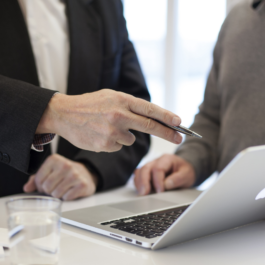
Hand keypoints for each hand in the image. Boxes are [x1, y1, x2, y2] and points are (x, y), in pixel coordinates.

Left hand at [23, 154, 96, 200]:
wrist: (86, 174)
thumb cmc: (64, 174)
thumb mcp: (50, 171)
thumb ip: (36, 179)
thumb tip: (27, 188)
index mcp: (54, 159)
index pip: (38, 179)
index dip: (40, 186)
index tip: (46, 184)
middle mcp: (65, 165)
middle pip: (47, 187)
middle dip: (49, 191)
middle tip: (55, 188)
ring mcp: (75, 175)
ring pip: (56, 194)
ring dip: (58, 195)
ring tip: (63, 189)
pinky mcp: (82, 184)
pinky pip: (67, 197)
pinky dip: (67, 197)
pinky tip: (71, 191)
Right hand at [37, 89, 182, 151]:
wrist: (63, 114)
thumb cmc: (89, 104)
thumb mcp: (110, 97)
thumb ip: (130, 106)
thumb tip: (151, 118)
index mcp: (121, 100)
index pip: (150, 109)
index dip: (167, 117)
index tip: (179, 122)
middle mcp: (119, 115)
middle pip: (150, 126)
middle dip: (168, 133)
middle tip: (180, 138)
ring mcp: (112, 131)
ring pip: (131, 139)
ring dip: (125, 135)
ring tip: (106, 127)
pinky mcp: (106, 145)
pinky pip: (119, 146)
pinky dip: (113, 142)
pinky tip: (100, 134)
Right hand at [134, 154, 195, 195]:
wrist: (184, 171)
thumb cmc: (185, 171)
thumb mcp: (187, 174)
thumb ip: (178, 178)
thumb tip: (166, 184)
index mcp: (167, 159)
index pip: (158, 168)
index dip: (157, 181)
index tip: (160, 192)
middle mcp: (156, 161)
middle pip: (145, 169)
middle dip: (144, 182)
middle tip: (144, 193)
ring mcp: (150, 167)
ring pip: (139, 172)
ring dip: (139, 183)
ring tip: (141, 194)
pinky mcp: (147, 173)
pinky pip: (138, 176)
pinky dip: (138, 184)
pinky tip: (141, 191)